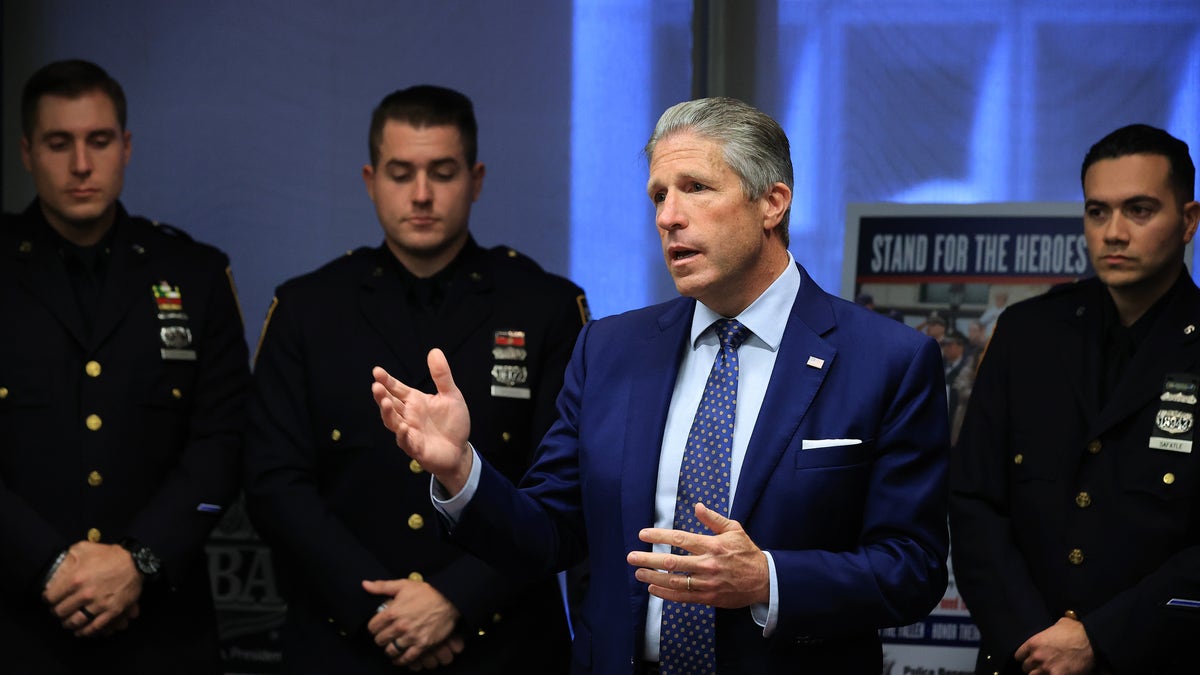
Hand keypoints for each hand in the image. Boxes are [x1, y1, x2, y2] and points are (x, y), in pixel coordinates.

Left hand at [43, 541, 142, 636]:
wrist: (136, 561)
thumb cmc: (109, 555)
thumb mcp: (85, 548)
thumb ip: (68, 556)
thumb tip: (56, 565)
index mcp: (75, 578)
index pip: (51, 597)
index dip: (48, 598)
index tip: (50, 598)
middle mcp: (85, 594)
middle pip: (60, 611)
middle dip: (57, 611)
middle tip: (59, 609)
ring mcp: (99, 604)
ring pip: (75, 622)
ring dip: (68, 623)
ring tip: (68, 621)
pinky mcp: (112, 611)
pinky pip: (94, 627)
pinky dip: (85, 632)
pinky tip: (80, 631)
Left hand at [363, 578, 460, 667]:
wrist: (449, 599)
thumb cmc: (426, 591)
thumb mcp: (403, 585)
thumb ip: (382, 586)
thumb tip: (364, 584)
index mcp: (392, 612)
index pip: (372, 628)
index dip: (374, 627)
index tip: (379, 626)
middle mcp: (400, 626)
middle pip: (379, 641)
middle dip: (381, 638)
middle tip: (386, 635)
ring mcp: (411, 637)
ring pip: (390, 651)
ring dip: (390, 649)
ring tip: (393, 645)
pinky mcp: (422, 645)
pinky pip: (406, 658)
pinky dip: (400, 660)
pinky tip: (399, 658)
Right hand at [372, 350, 473, 493]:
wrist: (459, 450)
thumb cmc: (452, 423)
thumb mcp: (451, 395)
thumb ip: (442, 375)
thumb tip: (434, 351)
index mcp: (415, 401)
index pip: (396, 388)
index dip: (387, 380)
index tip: (377, 371)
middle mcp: (408, 415)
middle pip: (390, 404)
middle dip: (382, 395)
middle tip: (376, 386)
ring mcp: (410, 432)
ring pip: (392, 422)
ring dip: (388, 413)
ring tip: (385, 402)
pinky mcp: (416, 448)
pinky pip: (406, 441)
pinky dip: (402, 435)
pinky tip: (402, 427)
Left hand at [626, 502, 768, 608]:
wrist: (764, 580)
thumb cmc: (747, 552)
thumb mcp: (734, 529)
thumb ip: (713, 519)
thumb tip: (697, 506)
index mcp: (712, 545)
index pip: (680, 538)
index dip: (659, 535)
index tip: (643, 534)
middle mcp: (707, 564)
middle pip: (671, 561)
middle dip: (648, 558)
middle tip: (631, 556)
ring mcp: (707, 583)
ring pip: (674, 581)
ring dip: (653, 577)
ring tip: (638, 572)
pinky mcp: (708, 598)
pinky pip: (683, 597)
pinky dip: (666, 593)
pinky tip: (653, 588)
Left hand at [1014, 617, 1095, 673]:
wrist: (1091, 640)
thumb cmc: (1075, 630)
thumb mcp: (1055, 625)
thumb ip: (1046, 632)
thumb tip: (1048, 633)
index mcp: (1033, 643)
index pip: (1019, 656)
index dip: (1025, 658)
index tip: (1030, 659)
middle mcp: (1036, 656)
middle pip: (1026, 668)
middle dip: (1033, 667)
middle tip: (1041, 666)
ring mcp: (1046, 668)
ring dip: (1039, 674)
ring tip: (1047, 671)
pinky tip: (1055, 673)